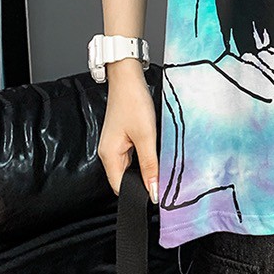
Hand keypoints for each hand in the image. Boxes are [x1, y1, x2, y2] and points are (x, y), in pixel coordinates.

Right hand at [97, 58, 159, 202]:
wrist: (128, 78)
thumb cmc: (133, 103)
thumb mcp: (146, 136)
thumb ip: (149, 165)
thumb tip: (152, 191)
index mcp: (109, 157)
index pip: (121, 188)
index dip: (139, 194)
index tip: (158, 196)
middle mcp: (109, 153)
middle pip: (126, 178)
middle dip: (144, 181)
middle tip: (165, 180)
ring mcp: (116, 145)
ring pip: (132, 166)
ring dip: (146, 168)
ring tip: (162, 165)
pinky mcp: (123, 136)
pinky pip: (134, 154)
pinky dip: (145, 156)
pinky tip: (156, 151)